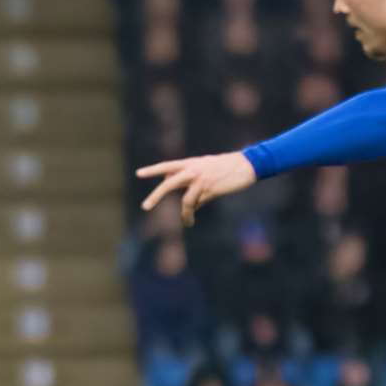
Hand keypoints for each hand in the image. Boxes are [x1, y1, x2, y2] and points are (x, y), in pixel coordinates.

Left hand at [137, 152, 256, 225]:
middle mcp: (193, 170)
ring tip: (187, 223)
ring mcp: (201, 180)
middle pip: (169, 183)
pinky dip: (193, 213)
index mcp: (190, 163)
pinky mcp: (211, 190)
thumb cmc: (226, 167)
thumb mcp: (206, 168)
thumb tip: (182, 197)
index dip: (153, 170)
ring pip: (186, 200)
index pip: (167, 166)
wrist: (246, 165)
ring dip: (185, 214)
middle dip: (156, 196)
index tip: (139, 174)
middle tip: (145, 207)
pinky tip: (191, 220)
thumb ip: (191, 179)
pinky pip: (198, 205)